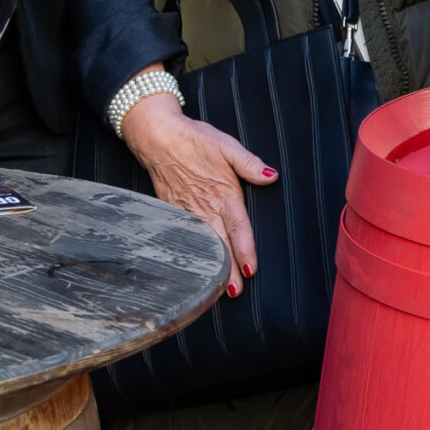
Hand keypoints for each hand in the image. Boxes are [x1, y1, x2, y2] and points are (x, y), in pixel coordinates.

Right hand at [118, 81, 276, 297]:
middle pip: (220, 242)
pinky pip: (184, 237)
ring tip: (218, 289)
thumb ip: (250, 164)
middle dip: (228, 269)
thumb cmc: (195, 140)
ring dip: (211, 266)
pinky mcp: (173, 211)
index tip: (251, 269)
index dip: (245, 248)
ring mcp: (187, 210)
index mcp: (223, 191)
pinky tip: (194, 268)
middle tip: (236, 292)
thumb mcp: (228, 146)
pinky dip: (191, 254)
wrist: (159, 137)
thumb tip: (271, 177)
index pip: (238, 226)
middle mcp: (205, 206)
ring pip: (202, 244)